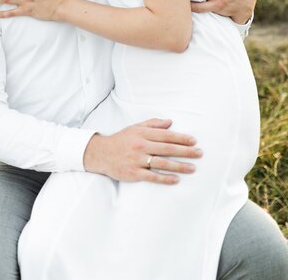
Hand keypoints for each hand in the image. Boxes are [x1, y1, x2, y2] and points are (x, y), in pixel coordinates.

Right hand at [84, 119, 201, 183]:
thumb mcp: (135, 128)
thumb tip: (170, 122)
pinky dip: (165, 178)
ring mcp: (137, 160)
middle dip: (185, 151)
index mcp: (142, 134)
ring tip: (193, 168)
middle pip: (167, 148)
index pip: (165, 135)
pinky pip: (152, 176)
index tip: (194, 141)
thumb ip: (153, 124)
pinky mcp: (133, 173)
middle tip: (200, 153)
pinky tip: (176, 179)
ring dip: (179, 166)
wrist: (100, 153)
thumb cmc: (121, 140)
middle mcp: (140, 146)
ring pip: (162, 163)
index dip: (181, 137)